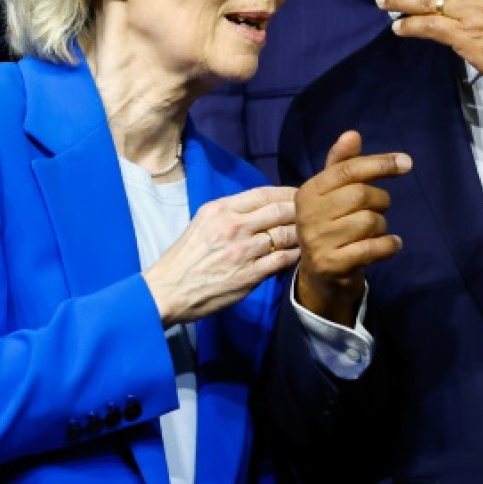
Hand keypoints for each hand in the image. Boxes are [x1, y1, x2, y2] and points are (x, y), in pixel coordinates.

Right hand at [143, 186, 299, 325]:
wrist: (167, 291)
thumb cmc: (183, 259)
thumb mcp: (202, 224)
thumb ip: (229, 214)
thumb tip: (260, 209)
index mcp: (220, 209)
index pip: (263, 193)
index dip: (287, 192)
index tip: (300, 195)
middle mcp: (233, 226)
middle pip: (279, 210)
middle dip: (301, 209)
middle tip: (315, 213)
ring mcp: (242, 251)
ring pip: (286, 234)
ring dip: (302, 233)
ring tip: (312, 234)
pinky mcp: (249, 274)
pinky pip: (283, 260)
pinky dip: (296, 256)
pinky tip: (301, 255)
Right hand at [296, 131, 411, 326]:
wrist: (321, 276)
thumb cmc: (332, 226)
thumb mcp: (333, 194)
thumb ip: (343, 164)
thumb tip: (352, 134)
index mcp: (309, 191)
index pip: (348, 170)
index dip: (379, 163)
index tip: (406, 162)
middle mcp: (308, 214)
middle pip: (362, 194)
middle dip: (381, 201)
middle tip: (378, 210)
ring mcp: (318, 241)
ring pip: (370, 221)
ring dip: (382, 226)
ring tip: (373, 232)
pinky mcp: (332, 264)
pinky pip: (373, 247)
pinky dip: (389, 245)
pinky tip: (390, 245)